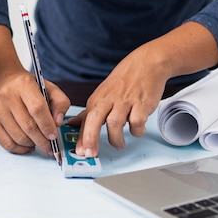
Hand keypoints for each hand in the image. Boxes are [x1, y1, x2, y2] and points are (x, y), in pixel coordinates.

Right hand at [0, 24, 70, 154]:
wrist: (2, 80)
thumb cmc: (27, 86)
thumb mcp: (48, 87)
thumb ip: (60, 102)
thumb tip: (57, 123)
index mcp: (24, 85)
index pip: (37, 109)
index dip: (47, 125)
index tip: (54, 136)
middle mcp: (8, 96)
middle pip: (28, 126)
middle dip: (42, 141)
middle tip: (50, 147)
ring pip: (18, 137)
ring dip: (32, 145)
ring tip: (39, 143)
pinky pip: (6, 143)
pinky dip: (20, 149)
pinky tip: (28, 146)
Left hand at [68, 21, 217, 156]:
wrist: (146, 63)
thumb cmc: (123, 82)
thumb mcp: (102, 95)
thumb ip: (88, 113)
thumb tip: (71, 124)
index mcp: (97, 100)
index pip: (85, 121)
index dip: (81, 138)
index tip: (79, 152)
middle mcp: (108, 100)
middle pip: (95, 119)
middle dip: (90, 138)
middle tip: (91, 154)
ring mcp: (125, 102)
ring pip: (115, 123)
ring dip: (116, 138)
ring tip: (119, 144)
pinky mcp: (142, 104)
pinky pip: (137, 122)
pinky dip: (137, 130)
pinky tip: (136, 131)